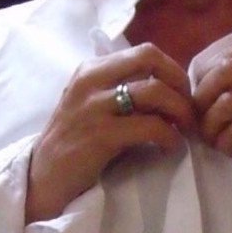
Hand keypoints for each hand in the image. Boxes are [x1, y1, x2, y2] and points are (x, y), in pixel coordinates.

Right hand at [26, 43, 195, 222]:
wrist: (43, 179)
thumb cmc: (74, 144)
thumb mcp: (92, 105)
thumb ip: (121, 90)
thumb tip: (168, 89)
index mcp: (91, 69)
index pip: (145, 53)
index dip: (173, 71)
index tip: (182, 96)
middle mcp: (91, 80)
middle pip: (151, 58)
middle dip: (179, 83)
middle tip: (188, 110)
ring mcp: (94, 106)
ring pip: (154, 91)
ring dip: (179, 111)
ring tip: (183, 130)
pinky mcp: (101, 135)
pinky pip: (150, 126)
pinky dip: (169, 136)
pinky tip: (170, 147)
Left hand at [194, 49, 231, 232]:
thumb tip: (211, 96)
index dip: (207, 73)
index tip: (200, 100)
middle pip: (225, 71)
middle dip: (202, 97)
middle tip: (199, 122)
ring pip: (229, 102)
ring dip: (211, 125)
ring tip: (214, 142)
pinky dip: (227, 141)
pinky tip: (230, 152)